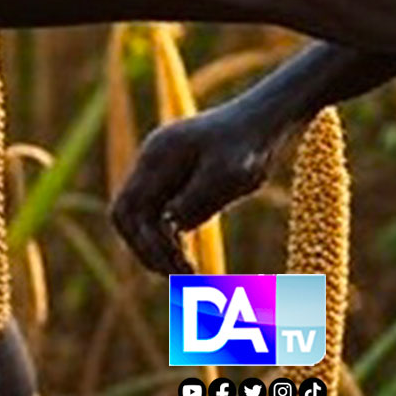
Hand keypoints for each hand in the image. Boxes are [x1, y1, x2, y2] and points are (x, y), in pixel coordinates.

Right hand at [111, 94, 292, 272]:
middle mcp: (152, 162)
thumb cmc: (250, 145)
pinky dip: (170, 238)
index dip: (145, 245)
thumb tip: (171, 226)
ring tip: (188, 272)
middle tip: (179, 277)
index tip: (174, 267)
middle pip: (129, 217)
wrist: (267, 119)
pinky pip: (161, 215)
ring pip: (144, 219)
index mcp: (157, 156)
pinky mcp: (178, 179)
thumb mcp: (227, 175)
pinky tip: (189, 256)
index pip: (129, 210)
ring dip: (159, 248)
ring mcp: (163, 170)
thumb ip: (196, 200)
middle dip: (148, 250)